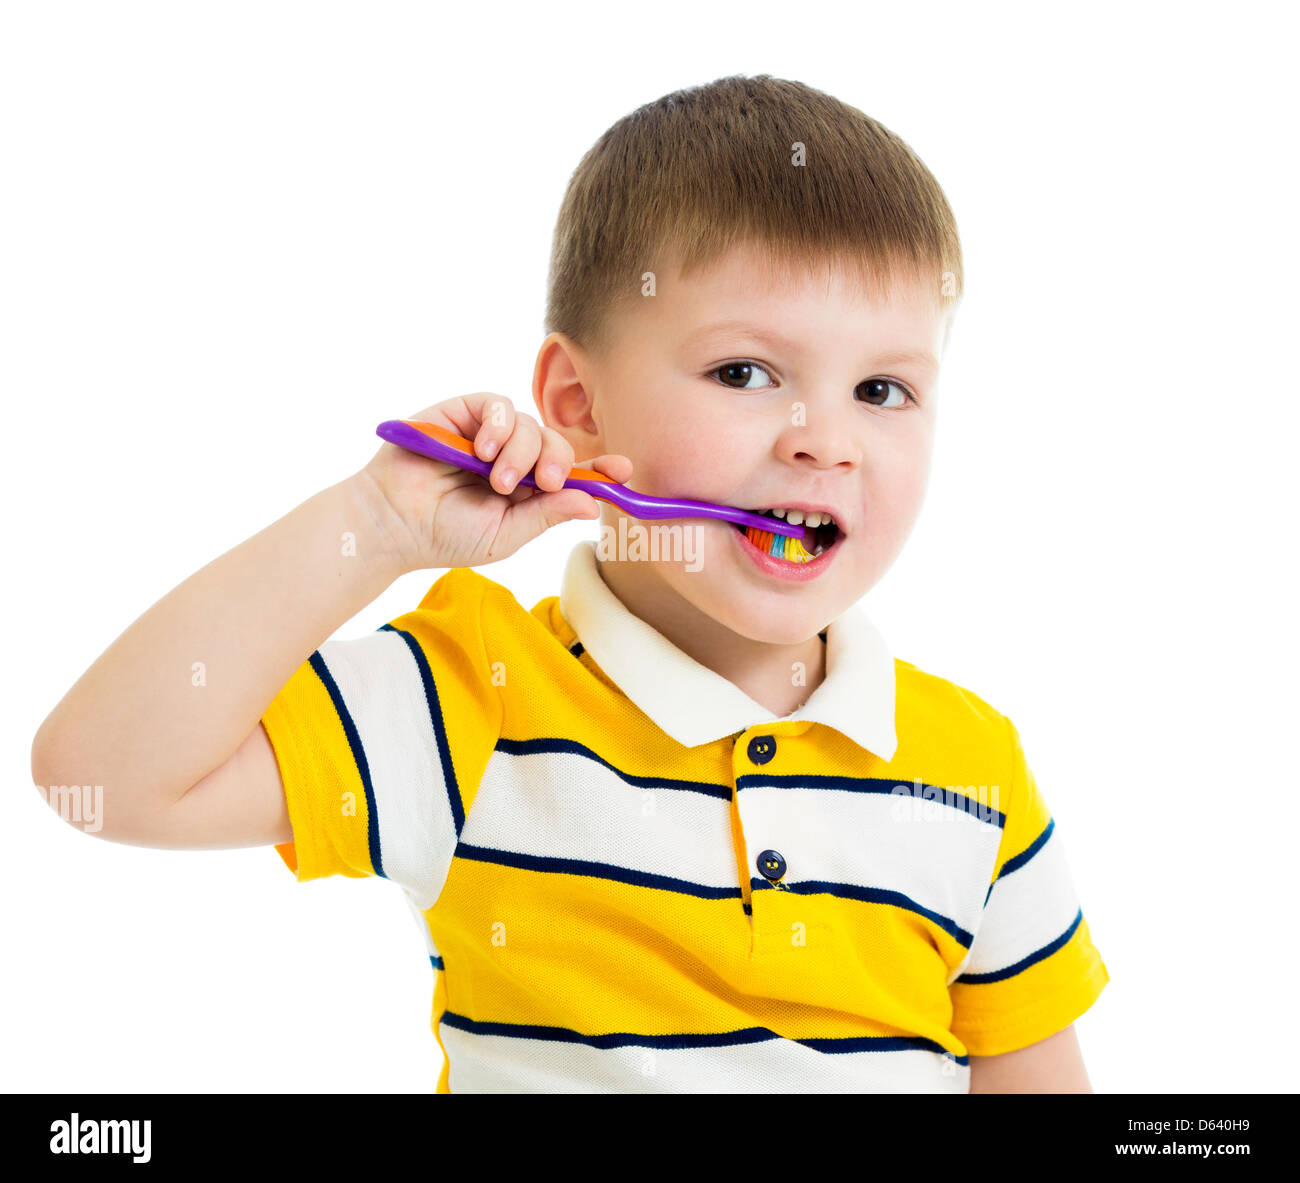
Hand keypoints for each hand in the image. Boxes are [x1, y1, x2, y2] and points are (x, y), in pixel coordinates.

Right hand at [355, 393, 632, 571]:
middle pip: (556, 444)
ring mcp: (488, 433)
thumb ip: (546, 515)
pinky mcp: (464, 412)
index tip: (623, 472)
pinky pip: (497, 403)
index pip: (573, 473)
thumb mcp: (506, 534)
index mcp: (528, 489)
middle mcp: (513, 457)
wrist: (394, 524)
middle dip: (560, 461)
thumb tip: (591, 503)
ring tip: (497, 481)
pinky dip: (498, 424)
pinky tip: (484, 451)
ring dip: (521, 452)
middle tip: (544, 483)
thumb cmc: (445, 535)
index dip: (599, 469)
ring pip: (529, 424)